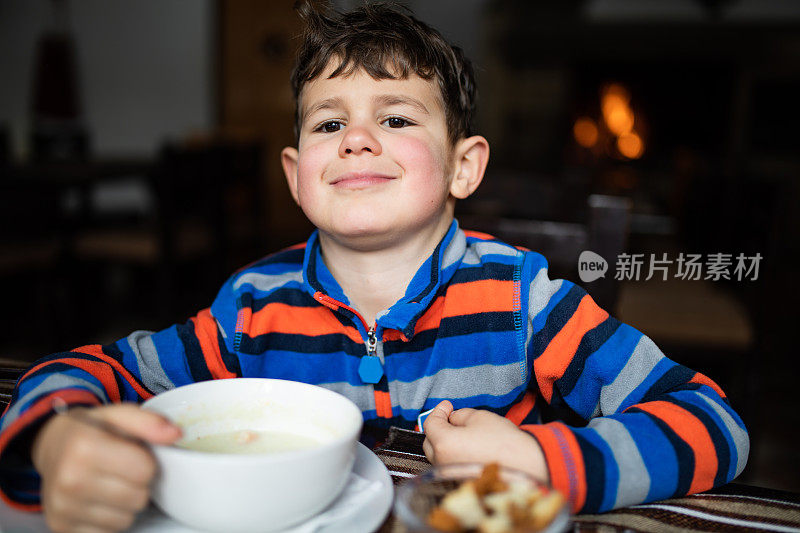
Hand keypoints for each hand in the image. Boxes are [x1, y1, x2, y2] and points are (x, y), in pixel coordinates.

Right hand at [32, 403, 181, 532]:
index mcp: (85, 447)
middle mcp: (69, 479)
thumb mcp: (118, 415)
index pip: (144, 470)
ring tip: (112, 484)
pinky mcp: (61, 527)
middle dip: (138, 484)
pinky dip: (110, 519)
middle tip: (124, 471)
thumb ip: (149, 421)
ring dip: (126, 504)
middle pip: (137, 497)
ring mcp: (62, 507)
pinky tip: (100, 500)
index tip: (134, 455)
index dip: (147, 462)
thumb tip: (176, 434)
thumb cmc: (90, 430)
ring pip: (125, 520)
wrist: (51, 446)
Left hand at [422, 401, 548, 481]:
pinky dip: (453, 456)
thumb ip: (459, 415)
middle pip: (430, 441)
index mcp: (444, 443)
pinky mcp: (459, 484)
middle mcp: (442, 462)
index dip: (439, 411)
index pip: (430, 423)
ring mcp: (450, 475)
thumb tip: (452, 418)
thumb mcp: (480, 417)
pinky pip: (449, 466)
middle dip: (438, 427)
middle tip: (452, 418)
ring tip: (461, 434)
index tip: (447, 406)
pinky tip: (467, 449)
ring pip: (439, 455)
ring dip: (445, 443)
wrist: (525, 468)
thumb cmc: (503, 442)